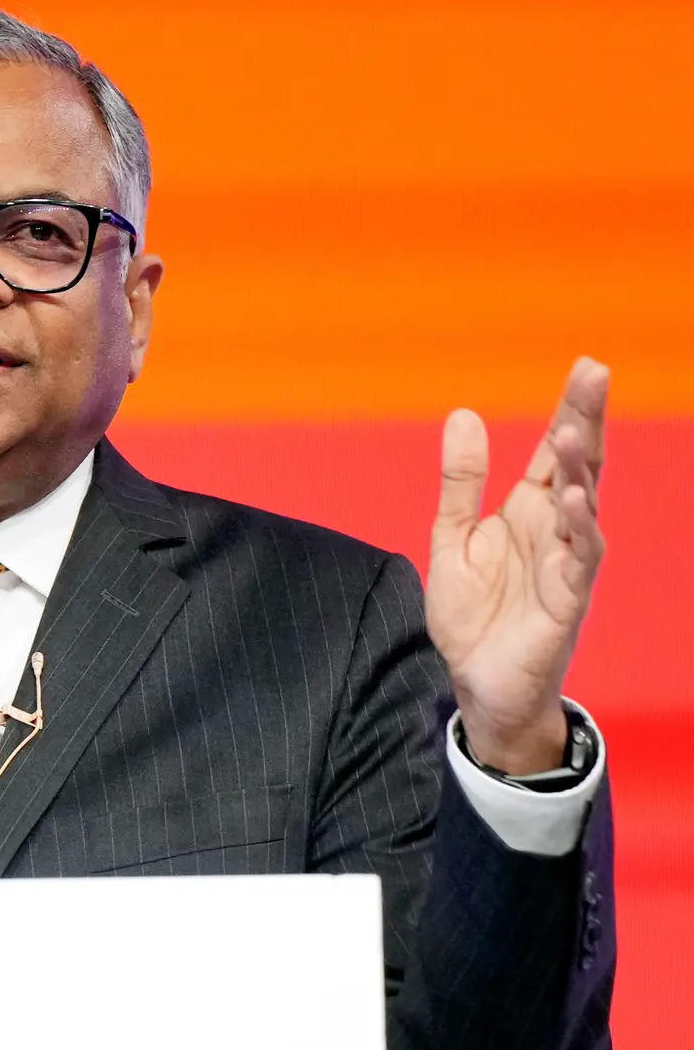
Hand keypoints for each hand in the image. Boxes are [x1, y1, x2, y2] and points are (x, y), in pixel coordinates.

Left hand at [427, 358, 607, 773]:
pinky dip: (580, 528)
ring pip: (584, 507)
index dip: (571, 410)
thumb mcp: (453, 538)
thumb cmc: (473, 615)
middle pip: (579, 466)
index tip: (587, 365)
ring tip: (573, 432)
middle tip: (595, 372)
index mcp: (528, 512)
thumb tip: (463, 415)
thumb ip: (460, 482)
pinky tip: (575, 500)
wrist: (478, 684)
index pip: (555, 452)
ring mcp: (566, 564)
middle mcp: (554, 530)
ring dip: (581, 470)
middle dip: (587, 419)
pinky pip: (581, 559)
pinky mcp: (567, 600)